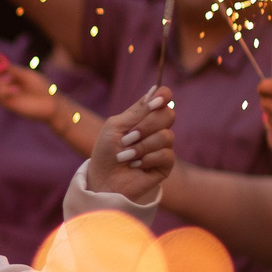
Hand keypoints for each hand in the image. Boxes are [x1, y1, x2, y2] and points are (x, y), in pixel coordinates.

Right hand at [0, 53, 59, 122]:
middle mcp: (3, 85)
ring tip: (9, 81)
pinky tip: (16, 90)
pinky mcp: (8, 104)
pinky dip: (4, 90)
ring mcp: (4, 96)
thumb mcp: (25, 74)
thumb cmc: (41, 87)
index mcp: (7, 75)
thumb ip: (10, 68)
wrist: (51, 103)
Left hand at [85, 87, 174, 203]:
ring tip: (126, 156)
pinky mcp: (166, 164)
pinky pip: (166, 155)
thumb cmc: (106, 152)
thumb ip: (137, 111)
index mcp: (144, 116)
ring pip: (166, 136)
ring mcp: (163, 146)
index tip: (156, 101)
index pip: (163, 97)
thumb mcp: (115, 126)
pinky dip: (147, 159)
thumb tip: (157, 92)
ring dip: (141, 147)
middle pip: (168, 115)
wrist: (103, 179)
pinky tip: (136, 165)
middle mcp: (157, 128)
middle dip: (146, 126)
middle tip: (127, 138)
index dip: (163, 95)